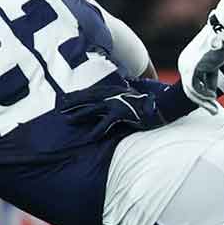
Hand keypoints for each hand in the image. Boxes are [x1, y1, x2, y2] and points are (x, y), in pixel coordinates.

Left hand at [60, 79, 202, 136]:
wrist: (165, 104)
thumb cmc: (152, 100)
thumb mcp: (137, 92)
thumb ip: (127, 90)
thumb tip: (125, 86)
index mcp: (115, 90)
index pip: (92, 92)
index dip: (78, 95)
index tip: (65, 98)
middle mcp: (113, 96)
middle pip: (88, 99)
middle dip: (72, 103)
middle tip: (59, 108)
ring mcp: (117, 104)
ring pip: (93, 109)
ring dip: (79, 114)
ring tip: (67, 120)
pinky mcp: (122, 114)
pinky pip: (106, 124)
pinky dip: (97, 131)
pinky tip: (88, 138)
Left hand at [176, 14, 223, 111]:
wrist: (223, 31)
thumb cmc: (221, 45)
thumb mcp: (213, 65)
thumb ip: (209, 78)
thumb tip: (211, 94)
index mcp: (186, 62)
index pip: (191, 84)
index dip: (201, 96)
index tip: (212, 103)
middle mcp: (183, 64)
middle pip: (189, 89)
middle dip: (202, 102)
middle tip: (214, 111)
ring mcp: (186, 66)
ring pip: (191, 90)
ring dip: (204, 101)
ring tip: (214, 108)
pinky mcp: (193, 67)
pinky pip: (195, 86)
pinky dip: (204, 94)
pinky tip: (213, 96)